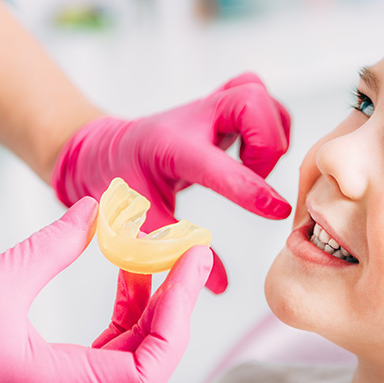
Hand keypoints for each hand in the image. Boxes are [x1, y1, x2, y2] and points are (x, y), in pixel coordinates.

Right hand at [0, 197, 211, 382]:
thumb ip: (52, 247)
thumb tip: (94, 211)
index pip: (148, 370)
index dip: (178, 318)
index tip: (190, 270)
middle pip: (150, 355)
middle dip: (176, 302)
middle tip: (192, 255)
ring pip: (134, 349)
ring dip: (154, 302)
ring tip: (164, 257)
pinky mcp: (59, 376)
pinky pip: (111, 345)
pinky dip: (128, 309)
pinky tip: (130, 275)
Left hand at [51, 72, 291, 293]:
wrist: (105, 147)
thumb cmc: (120, 181)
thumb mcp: (137, 221)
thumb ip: (174, 251)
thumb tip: (219, 285)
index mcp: (170, 148)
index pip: (218, 166)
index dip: (252, 189)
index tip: (277, 211)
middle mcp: (195, 117)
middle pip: (252, 102)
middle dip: (267, 145)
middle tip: (255, 176)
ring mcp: (210, 106)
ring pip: (262, 97)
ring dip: (271, 135)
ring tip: (253, 167)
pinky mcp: (223, 105)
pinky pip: (262, 97)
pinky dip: (271, 124)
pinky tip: (253, 152)